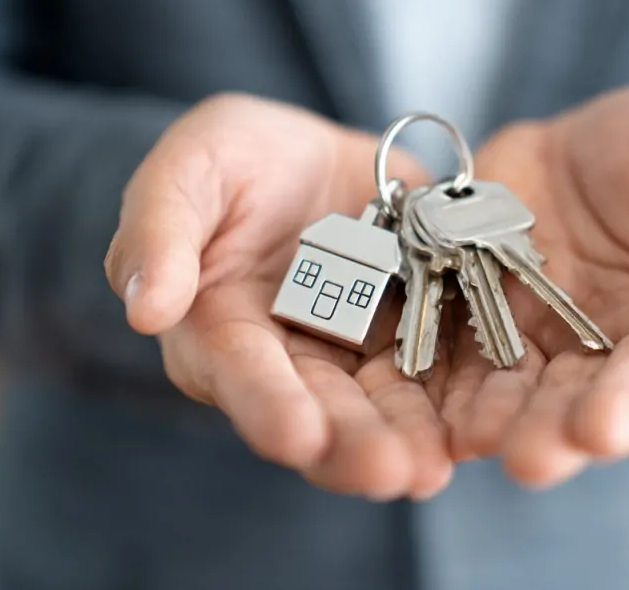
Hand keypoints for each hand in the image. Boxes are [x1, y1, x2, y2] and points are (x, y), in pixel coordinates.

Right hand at [104, 94, 451, 499]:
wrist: (305, 154)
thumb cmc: (228, 161)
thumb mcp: (186, 171)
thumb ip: (158, 231)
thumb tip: (145, 308)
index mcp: (220, 331)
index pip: (240, 374)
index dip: (267, 406)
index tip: (297, 437)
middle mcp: (291, 360)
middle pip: (322, 411)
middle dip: (354, 445)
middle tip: (389, 474)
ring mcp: (357, 352)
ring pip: (384, 407)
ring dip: (410, 441)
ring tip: (435, 469)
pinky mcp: (414, 334)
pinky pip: (441, 370)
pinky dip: (459, 399)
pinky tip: (483, 424)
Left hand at [436, 86, 628, 486]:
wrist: (593, 139)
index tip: (604, 430)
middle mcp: (601, 354)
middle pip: (574, 401)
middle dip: (551, 432)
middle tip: (528, 461)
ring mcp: (533, 337)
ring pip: (507, 388)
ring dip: (488, 418)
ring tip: (467, 437)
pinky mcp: (474, 311)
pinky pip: (448, 344)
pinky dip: (431, 371)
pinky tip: (411, 395)